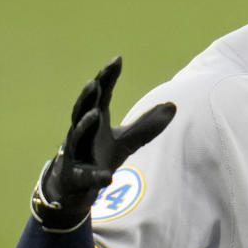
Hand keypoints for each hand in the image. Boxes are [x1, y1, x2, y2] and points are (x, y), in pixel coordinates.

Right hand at [32, 57, 175, 229]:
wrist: (74, 188)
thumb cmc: (98, 156)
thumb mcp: (126, 141)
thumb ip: (147, 126)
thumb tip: (173, 106)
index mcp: (94, 120)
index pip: (100, 95)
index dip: (107, 78)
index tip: (117, 59)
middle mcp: (81, 133)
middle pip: (83, 110)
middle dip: (88, 96)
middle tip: (95, 82)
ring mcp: (74, 155)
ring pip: (76, 138)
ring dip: (84, 126)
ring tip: (95, 114)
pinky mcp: (75, 178)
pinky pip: (85, 177)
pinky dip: (95, 176)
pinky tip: (107, 177)